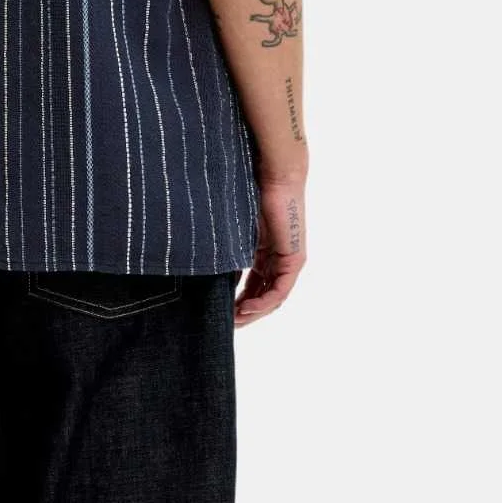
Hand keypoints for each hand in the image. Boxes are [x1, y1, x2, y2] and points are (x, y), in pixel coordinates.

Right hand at [235, 176, 305, 325]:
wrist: (274, 178)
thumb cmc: (253, 196)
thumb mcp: (235, 233)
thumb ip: (228, 254)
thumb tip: (207, 273)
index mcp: (265, 256)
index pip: (253, 288)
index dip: (238, 303)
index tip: (220, 313)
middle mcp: (278, 263)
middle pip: (263, 298)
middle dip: (245, 314)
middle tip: (226, 324)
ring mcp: (288, 263)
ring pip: (272, 298)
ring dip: (254, 313)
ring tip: (235, 321)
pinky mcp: (294, 261)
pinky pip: (279, 291)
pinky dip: (263, 302)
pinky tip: (246, 308)